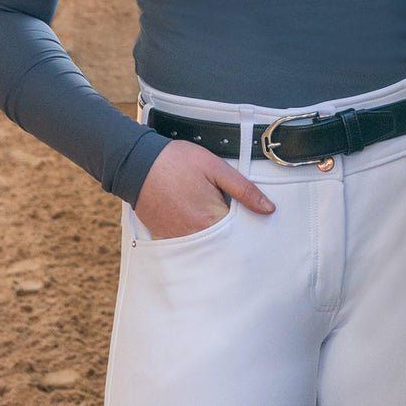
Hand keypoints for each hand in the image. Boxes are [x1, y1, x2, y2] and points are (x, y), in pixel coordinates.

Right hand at [133, 140, 274, 239]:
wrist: (137, 163)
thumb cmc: (176, 162)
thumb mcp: (216, 167)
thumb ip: (243, 189)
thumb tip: (268, 208)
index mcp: (211, 219)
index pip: (240, 235)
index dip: (249, 227)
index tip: (256, 222)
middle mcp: (195, 235)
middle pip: (223, 242)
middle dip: (232, 233)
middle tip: (232, 214)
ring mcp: (178, 237)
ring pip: (205, 243)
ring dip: (213, 234)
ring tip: (212, 214)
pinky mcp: (165, 235)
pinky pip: (186, 241)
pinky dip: (194, 234)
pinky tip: (195, 217)